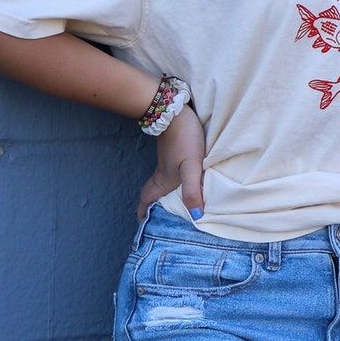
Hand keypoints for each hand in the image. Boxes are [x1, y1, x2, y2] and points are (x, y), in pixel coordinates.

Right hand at [136, 102, 206, 221]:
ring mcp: (167, 164)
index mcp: (163, 181)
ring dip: (164, 197)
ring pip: (161, 186)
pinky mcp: (174, 155)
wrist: (176, 111)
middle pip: (152, 196)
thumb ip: (192, 190)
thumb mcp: (191, 166)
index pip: (146, 202)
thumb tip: (196, 216)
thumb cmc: (184, 139)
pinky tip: (185, 185)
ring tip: (176, 209)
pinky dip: (173, 185)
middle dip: (154, 210)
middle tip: (161, 222)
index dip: (143, 216)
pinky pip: (170, 175)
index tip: (146, 229)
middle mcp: (162, 175)